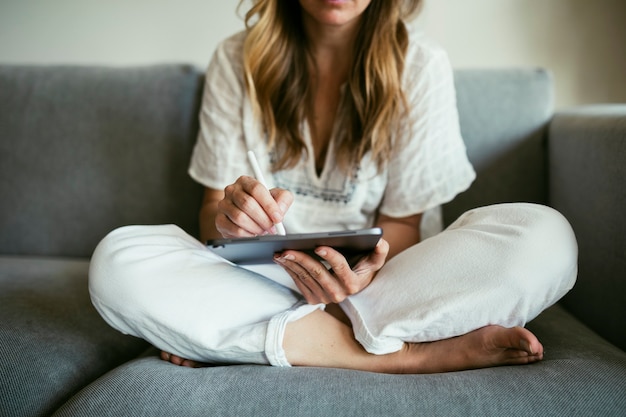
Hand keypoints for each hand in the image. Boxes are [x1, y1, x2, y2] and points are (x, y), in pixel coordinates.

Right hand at [215, 175, 292, 237]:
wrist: (247, 217)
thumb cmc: (263, 205)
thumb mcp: (277, 198)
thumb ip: (283, 199)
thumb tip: (279, 211)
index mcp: (245, 181)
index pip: (256, 189)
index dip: (269, 205)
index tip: (278, 217)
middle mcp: (232, 190)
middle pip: (247, 203)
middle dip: (263, 219)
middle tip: (272, 227)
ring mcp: (223, 205)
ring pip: (240, 217)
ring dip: (256, 227)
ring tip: (263, 231)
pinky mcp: (220, 220)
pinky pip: (234, 229)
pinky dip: (247, 234)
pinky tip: (253, 234)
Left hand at [273, 238, 389, 303]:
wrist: (352, 284)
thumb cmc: (362, 267)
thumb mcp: (374, 260)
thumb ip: (380, 251)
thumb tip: (380, 241)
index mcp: (353, 284)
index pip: (341, 268)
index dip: (331, 256)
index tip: (319, 245)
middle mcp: (339, 294)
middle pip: (317, 273)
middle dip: (301, 260)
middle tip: (288, 248)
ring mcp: (324, 299)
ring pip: (305, 277)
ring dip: (290, 264)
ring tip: (280, 252)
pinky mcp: (312, 299)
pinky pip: (298, 282)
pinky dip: (289, 269)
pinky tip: (282, 259)